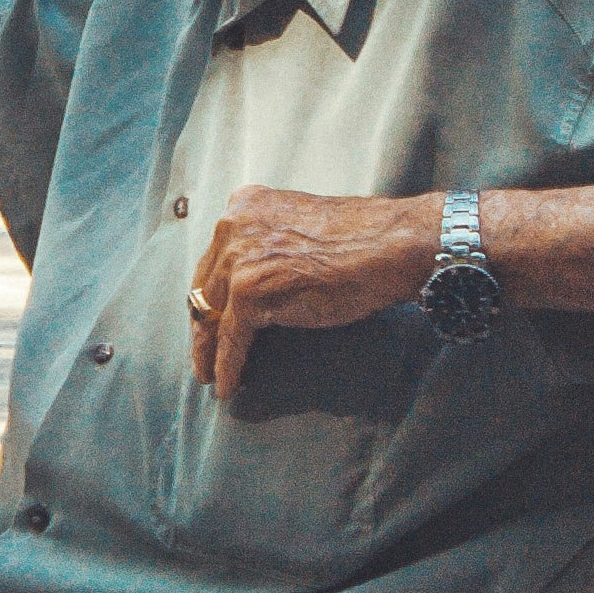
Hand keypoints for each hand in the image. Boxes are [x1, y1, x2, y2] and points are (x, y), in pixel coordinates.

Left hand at [188, 185, 442, 396]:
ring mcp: (240, 259)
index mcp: (244, 206)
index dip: (210, 294)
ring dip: (209, 351)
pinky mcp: (251, 293)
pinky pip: (232, 339)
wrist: (391, 245)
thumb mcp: (300, 227)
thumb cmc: (362, 240)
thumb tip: (258, 281)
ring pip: (211, 316)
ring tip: (208, 375)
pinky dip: (227, 366)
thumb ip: (270, 243)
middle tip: (202, 353)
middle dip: (203, 324)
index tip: (209, 318)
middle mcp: (233, 226)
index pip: (215, 259)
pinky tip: (226, 385)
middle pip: (205, 287)